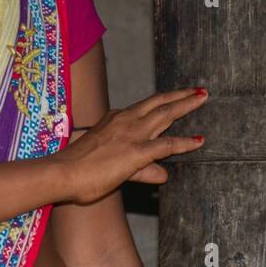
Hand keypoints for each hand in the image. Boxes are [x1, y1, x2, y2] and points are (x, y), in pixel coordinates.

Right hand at [53, 88, 207, 205]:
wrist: (62, 173)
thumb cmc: (79, 170)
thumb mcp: (112, 165)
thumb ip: (142, 170)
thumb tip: (163, 175)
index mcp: (115, 119)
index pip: (145, 108)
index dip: (164, 103)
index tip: (176, 98)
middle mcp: (125, 120)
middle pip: (159, 103)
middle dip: (181, 96)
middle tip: (200, 91)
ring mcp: (131, 134)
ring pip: (166, 115)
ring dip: (186, 106)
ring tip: (203, 98)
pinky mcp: (136, 152)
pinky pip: (166, 145)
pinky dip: (184, 142)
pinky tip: (198, 141)